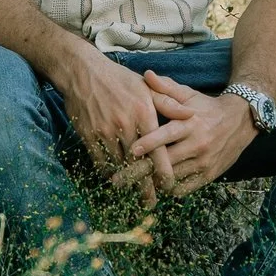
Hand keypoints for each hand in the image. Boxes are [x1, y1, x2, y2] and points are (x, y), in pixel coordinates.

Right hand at [51, 45, 163, 200]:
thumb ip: (169, 103)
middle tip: (150, 203)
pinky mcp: (88, 135)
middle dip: (144, 188)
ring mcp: (105, 132)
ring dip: (126, 181)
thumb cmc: (118, 80)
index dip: (163, 173)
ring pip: (118, 165)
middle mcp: (125, 125)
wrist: (83, 72)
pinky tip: (113, 176)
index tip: (168, 187)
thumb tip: (191, 116)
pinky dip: (107, 171)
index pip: (158, 151)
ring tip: (132, 194)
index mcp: (144, 114)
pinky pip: (99, 161)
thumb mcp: (146, 88)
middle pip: (138, 166)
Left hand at [112, 71, 258, 199]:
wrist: (241, 121)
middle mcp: (197, 144)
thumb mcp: (188, 94)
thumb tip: (147, 74)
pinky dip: (170, 189)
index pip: (166, 135)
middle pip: (166, 162)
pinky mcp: (209, 175)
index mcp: (189, 123)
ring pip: (174, 178)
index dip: (149, 143)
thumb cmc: (207, 107)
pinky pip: (186, 188)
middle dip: (141, 171)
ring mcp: (204, 162)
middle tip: (119, 179)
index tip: (132, 150)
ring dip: (153, 182)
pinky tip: (157, 186)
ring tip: (132, 184)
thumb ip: (166, 88)